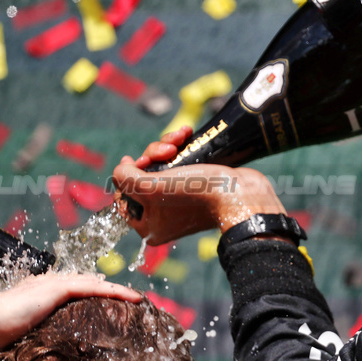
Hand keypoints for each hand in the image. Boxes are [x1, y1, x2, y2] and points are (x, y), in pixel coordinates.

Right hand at [0, 272, 140, 355]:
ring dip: (115, 290)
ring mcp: (48, 284)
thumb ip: (26, 345)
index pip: (67, 288)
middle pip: (82, 281)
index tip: (103, 300)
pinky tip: (132, 297)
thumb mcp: (14, 342)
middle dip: (104, 288)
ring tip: (136, 298)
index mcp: (32, 293)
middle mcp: (42, 283)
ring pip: (91, 283)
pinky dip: (114, 291)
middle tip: (126, 297)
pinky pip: (92, 287)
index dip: (86, 292)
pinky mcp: (55, 289)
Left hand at [112, 127, 285, 244]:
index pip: (122, 197)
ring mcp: (180, 201)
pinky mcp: (197, 186)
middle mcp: (162, 216)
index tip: (138, 163)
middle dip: (152, 156)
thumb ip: (124, 178)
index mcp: (148, 226)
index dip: (127, 175)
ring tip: (180, 139)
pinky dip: (180, 148)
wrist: (240, 193)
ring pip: (160, 166)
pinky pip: (179, 164)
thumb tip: (121, 169)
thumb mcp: (150, 187)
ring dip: (165, 147)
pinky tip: (186, 134)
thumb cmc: (196, 194)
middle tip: (167, 152)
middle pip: (142, 178)